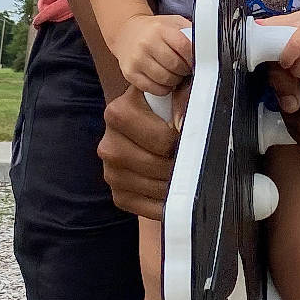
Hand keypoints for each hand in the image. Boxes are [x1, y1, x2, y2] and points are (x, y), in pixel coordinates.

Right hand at [98, 77, 191, 217]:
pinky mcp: (119, 195)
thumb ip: (183, 97)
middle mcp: (108, 144)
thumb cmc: (166, 106)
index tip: (190, 134)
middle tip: (192, 156)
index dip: (184, 140)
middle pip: (158, 166)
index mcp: (118, 112)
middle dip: (181, 164)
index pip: (163, 139)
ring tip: (186, 170)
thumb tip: (183, 123)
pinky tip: (176, 189)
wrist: (148, 123)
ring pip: (157, 188)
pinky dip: (169, 204)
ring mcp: (110, 172)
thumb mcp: (175, 90)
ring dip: (178, 184)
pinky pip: (150, 209)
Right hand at [113, 13, 192, 93]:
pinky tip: (164, 80)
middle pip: (176, 66)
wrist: (126, 33)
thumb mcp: (172, 23)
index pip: (184, 47)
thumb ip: (189, 32)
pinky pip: (154, 89)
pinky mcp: (130, 73)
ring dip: (175, 80)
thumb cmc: (154, 30)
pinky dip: (163, 88)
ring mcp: (137, 59)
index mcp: (160, 29)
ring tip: (174, 74)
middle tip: (184, 68)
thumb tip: (206, 47)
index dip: (192, 58)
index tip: (193, 60)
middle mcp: (146, 43)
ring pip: (165, 80)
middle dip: (184, 70)